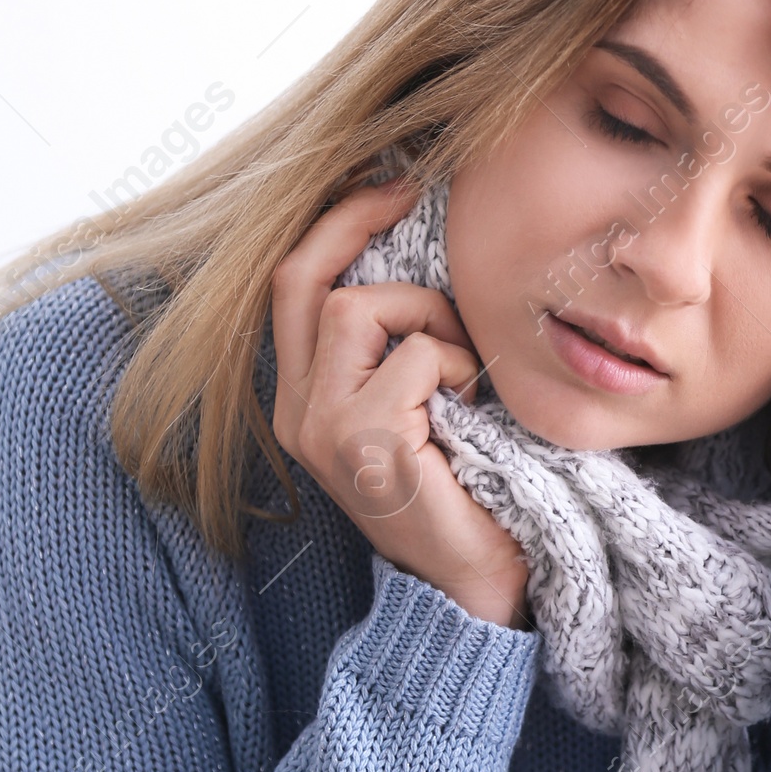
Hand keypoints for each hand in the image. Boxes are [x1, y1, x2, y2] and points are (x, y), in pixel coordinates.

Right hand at [270, 182, 532, 629]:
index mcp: (305, 398)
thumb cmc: (466, 486)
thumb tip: (423, 244)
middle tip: (415, 203)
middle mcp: (298, 412)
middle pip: (304, 279)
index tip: (391, 183)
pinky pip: (413, 356)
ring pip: (358, 308)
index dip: (334, 220)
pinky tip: (472, 415)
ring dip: (428, 322)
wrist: (479, 587)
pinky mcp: (364, 444)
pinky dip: (455, 368)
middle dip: (360, 227)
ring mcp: (323, 429)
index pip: (291, 283)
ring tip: (461, 375)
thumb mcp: (420, 402)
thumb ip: (399, 342)